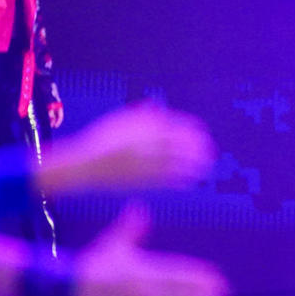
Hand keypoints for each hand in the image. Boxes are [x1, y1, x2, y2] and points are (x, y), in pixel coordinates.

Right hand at [37, 103, 216, 193]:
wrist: (84, 164)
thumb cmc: (103, 139)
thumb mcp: (122, 120)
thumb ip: (144, 115)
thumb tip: (162, 113)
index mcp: (144, 127)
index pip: (178, 125)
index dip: (193, 129)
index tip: (202, 132)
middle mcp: (148, 144)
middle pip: (182, 144)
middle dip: (198, 147)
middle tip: (210, 150)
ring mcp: (146, 163)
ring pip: (178, 163)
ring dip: (195, 165)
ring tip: (206, 167)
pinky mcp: (142, 181)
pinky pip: (167, 180)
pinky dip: (181, 180)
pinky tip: (190, 182)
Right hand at [73, 203, 228, 295]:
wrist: (69, 290)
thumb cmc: (93, 264)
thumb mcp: (113, 242)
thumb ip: (131, 227)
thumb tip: (139, 207)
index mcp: (142, 268)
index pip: (176, 272)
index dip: (197, 276)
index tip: (215, 276)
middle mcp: (143, 288)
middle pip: (179, 292)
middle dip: (201, 294)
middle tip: (223, 294)